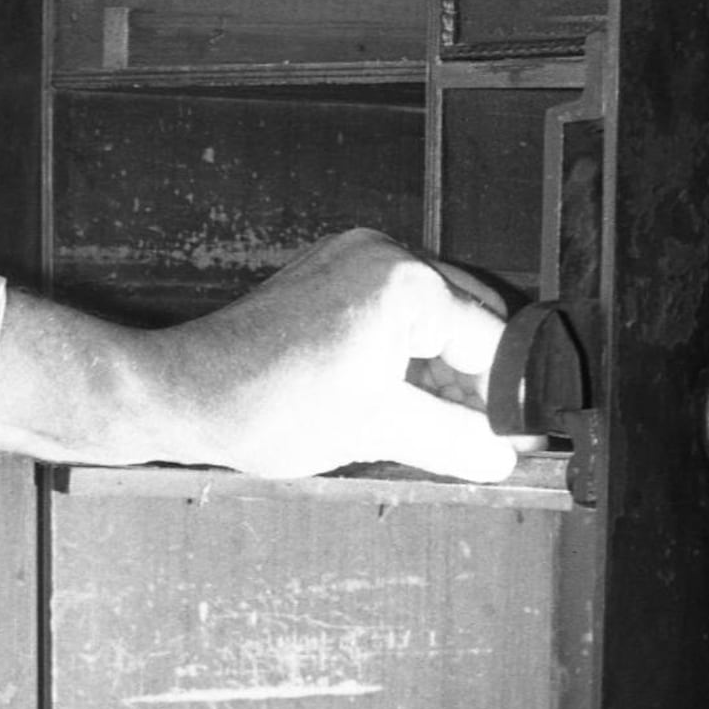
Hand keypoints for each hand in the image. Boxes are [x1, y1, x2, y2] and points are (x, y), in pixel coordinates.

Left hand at [0, 231, 515, 481]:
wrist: (184, 392)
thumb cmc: (266, 408)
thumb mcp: (377, 432)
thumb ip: (454, 440)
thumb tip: (503, 455)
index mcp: (405, 285)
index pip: (490, 339)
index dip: (510, 396)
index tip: (523, 437)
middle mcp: (386, 253)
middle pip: (469, 315)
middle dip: (482, 377)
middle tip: (492, 436)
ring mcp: (354, 256)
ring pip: (433, 312)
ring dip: (444, 365)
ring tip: (447, 425)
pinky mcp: (329, 271)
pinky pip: (393, 306)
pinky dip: (407, 349)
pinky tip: (405, 396)